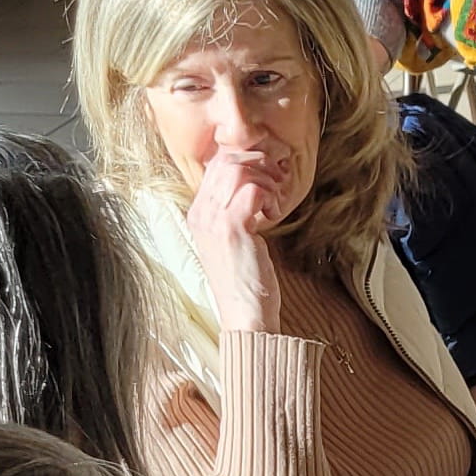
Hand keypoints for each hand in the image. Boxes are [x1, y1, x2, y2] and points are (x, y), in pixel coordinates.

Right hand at [185, 150, 291, 335]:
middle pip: (226, 160)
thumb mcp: (234, 241)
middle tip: (276, 184)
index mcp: (198, 214)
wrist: (246, 315)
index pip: (216, 164)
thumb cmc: (245, 281)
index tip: (267, 176)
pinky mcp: (232, 229)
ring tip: (274, 201)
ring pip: (239, 170)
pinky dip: (270, 196)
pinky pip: (253, 190)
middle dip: (258, 164)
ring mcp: (214, 220)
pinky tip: (274, 214)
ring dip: (266, 180)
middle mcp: (201, 213)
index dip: (245, 160)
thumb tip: (254, 188)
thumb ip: (236, 213)